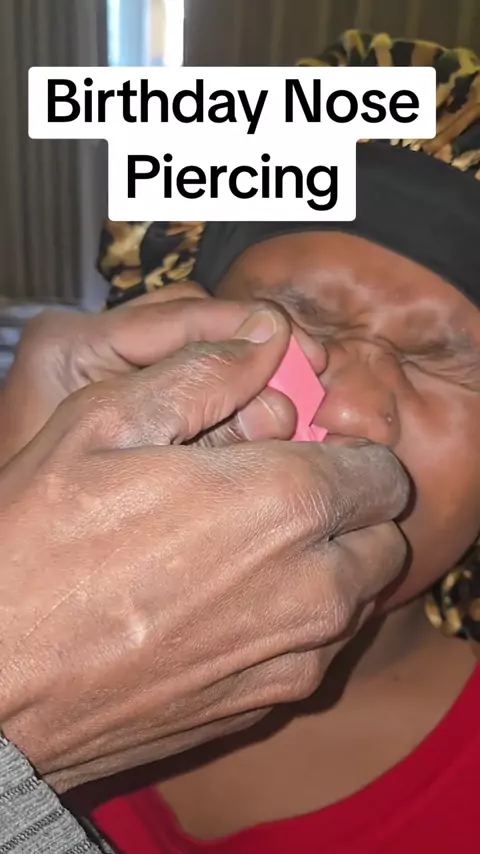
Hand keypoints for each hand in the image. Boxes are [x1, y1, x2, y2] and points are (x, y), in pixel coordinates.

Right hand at [0, 302, 408, 792]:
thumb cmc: (35, 548)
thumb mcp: (98, 425)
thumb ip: (199, 373)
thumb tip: (260, 338)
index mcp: (283, 501)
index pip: (381, 470)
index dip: (348, 452)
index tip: (307, 450)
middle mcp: (311, 587)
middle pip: (383, 537)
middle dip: (349, 510)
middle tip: (284, 496)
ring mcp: (292, 656)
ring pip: (358, 597)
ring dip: (329, 565)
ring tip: (250, 548)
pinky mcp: (265, 705)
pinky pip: (318, 651)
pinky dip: (298, 620)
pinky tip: (227, 603)